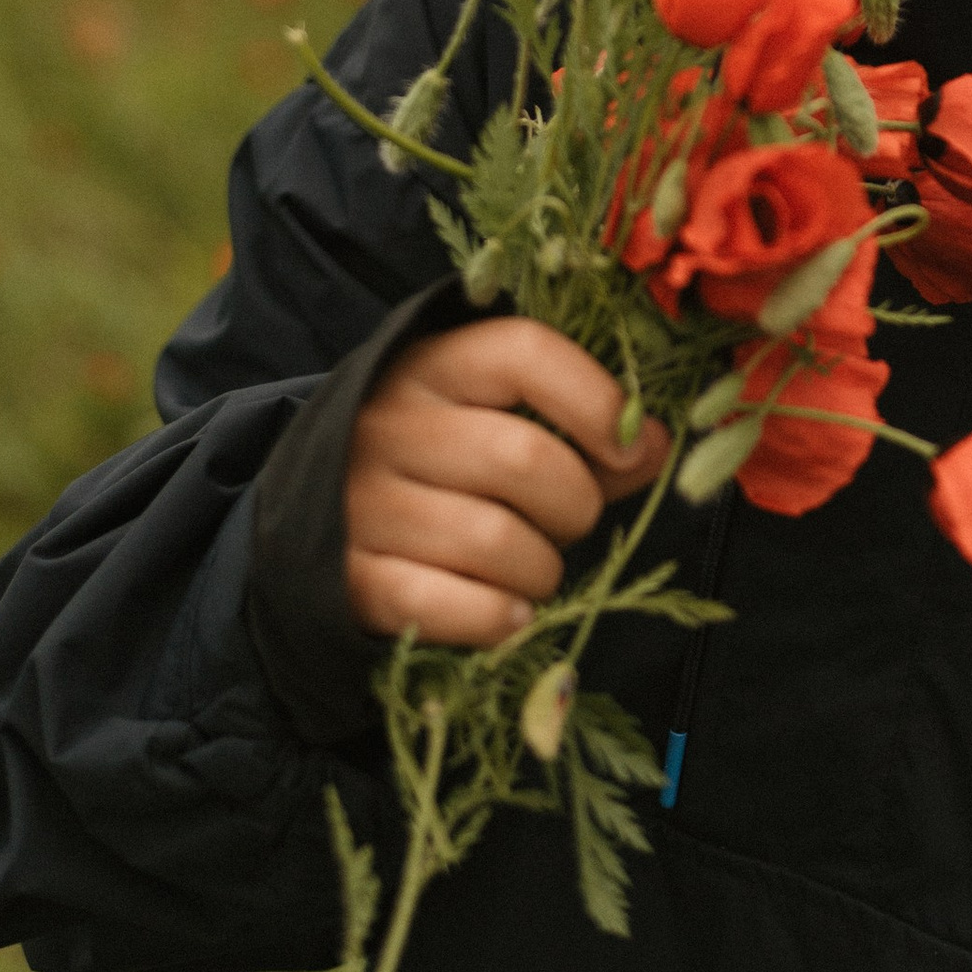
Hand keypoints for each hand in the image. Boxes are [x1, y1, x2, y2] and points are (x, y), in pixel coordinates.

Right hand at [344, 318, 670, 645]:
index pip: (525, 353)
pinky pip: (451, 606)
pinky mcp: (351, 578)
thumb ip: (585, 427)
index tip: (632, 448)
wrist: (318, 517)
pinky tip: (509, 610)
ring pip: (493, 541)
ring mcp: (362, 502)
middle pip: (521, 458)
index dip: (595, 401)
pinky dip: (498, 618)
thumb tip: (653, 445)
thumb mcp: (500, 415)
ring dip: (542, 569)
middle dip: (575, 504)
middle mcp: (391, 424)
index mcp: (435, 364)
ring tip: (535, 567)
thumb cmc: (443, 460)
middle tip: (570, 521)